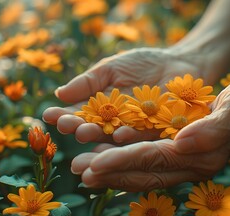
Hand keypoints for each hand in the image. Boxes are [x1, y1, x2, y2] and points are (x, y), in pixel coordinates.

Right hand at [43, 47, 220, 143]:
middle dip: (79, 126)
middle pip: (94, 128)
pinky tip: (120, 134)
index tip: (49, 115)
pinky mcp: (157, 132)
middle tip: (66, 126)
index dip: (64, 115)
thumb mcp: (111, 68)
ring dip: (100, 136)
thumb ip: (89, 82)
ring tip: (85, 132)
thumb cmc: (143, 63)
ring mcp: (135, 130)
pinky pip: (143, 136)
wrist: (180, 64)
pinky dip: (131, 137)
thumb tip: (59, 94)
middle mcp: (115, 123)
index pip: (79, 113)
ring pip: (114, 137)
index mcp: (101, 108)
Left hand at [70, 79, 229, 190]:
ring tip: (81, 168)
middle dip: (109, 172)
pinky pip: (146, 162)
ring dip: (111, 171)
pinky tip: (103, 159)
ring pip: (140, 170)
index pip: (154, 160)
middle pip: (142, 171)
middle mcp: (188, 165)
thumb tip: (182, 143)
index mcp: (200, 156)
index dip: (123, 162)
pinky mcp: (177, 154)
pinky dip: (122, 162)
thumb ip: (214, 127)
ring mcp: (182, 162)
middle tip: (77, 170)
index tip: (94, 163)